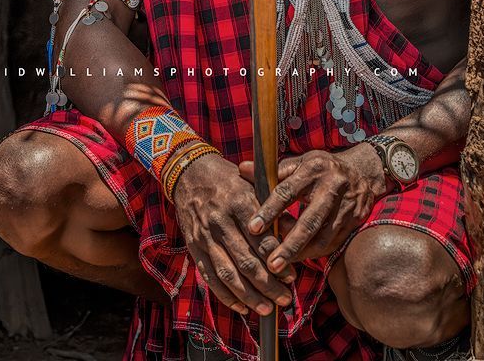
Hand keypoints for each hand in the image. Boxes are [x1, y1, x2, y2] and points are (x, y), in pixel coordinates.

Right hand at [171, 153, 294, 316]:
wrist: (189, 172)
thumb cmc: (228, 179)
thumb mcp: (252, 185)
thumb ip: (271, 211)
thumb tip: (294, 234)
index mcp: (238, 202)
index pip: (261, 240)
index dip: (278, 262)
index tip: (293, 276)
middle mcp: (220, 221)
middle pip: (246, 262)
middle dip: (268, 286)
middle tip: (286, 299)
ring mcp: (204, 236)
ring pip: (228, 274)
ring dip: (249, 296)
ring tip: (267, 309)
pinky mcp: (193, 246)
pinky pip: (210, 276)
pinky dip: (225, 295)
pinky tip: (241, 307)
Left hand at [238, 143, 386, 270]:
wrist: (362, 171)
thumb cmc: (321, 167)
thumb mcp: (298, 162)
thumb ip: (272, 171)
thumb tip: (242, 168)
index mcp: (313, 169)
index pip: (287, 191)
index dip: (269, 210)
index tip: (253, 228)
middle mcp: (332, 187)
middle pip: (309, 221)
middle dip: (289, 245)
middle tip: (271, 264)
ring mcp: (346, 206)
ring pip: (324, 237)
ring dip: (302, 254)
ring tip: (282, 267)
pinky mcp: (355, 221)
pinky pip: (334, 243)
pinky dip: (316, 253)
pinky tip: (300, 258)